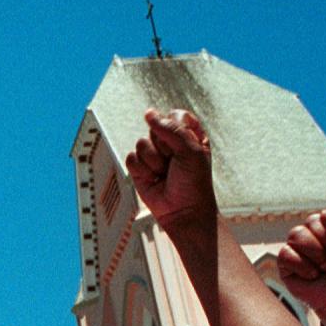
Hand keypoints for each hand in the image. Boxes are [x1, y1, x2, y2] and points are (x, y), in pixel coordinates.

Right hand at [126, 108, 215, 235]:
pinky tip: (154, 178)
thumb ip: (171, 129)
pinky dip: (142, 170)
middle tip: (174, 161)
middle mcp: (170, 143)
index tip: (182, 144)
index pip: (175, 116)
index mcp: (190, 135)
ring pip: (141, 143)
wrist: (183, 211)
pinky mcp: (140, 167)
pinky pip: (132, 158)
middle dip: (164, 147)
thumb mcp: (191, 151)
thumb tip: (149, 114)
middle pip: (155, 128)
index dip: (175, 127)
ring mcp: (154, 155)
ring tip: (165, 173)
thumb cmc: (194, 183)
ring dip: (154, 161)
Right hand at [277, 206, 325, 325]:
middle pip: (313, 221)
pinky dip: (303, 266)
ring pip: (297, 234)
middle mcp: (316, 234)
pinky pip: (285, 253)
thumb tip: (324, 214)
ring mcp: (300, 248)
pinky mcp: (286, 264)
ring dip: (316, 254)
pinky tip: (313, 275)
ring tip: (325, 268)